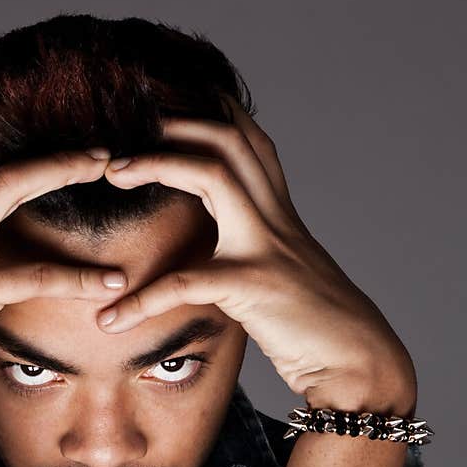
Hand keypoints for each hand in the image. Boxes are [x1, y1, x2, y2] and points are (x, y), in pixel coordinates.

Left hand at [99, 95, 416, 415]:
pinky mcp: (252, 287)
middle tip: (129, 128)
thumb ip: (255, 254)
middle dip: (178, 125)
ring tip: (114, 172)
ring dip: (159, 165)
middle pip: (230, 140)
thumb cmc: (316, 326)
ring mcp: (265, 248)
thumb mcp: (284, 277)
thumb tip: (223, 257)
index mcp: (280, 215)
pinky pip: (185, 283)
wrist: (355, 360)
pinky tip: (111, 320)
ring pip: (214, 176)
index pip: (250, 143)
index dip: (213, 115)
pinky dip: (142, 301)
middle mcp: (275, 219)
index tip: (169, 107)